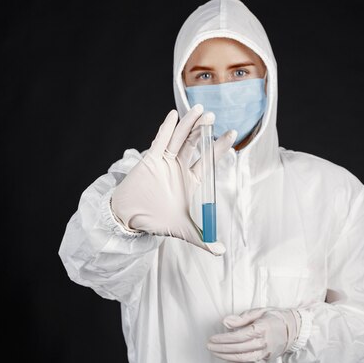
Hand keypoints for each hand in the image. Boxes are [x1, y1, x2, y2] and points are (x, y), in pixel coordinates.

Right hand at [111, 104, 236, 254]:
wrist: (132, 218)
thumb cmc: (158, 221)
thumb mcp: (186, 230)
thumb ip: (204, 239)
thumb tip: (221, 252)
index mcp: (191, 180)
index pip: (208, 160)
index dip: (219, 147)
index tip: (231, 134)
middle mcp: (179, 168)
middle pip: (194, 145)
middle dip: (204, 131)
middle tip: (214, 116)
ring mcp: (165, 162)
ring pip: (180, 139)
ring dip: (189, 124)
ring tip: (199, 110)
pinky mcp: (150, 160)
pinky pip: (160, 141)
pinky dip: (167, 128)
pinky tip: (173, 115)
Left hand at [207, 307, 300, 362]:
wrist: (292, 330)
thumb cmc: (274, 318)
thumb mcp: (259, 312)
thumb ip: (241, 318)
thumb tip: (225, 322)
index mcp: (262, 329)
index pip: (239, 336)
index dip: (223, 339)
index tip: (213, 338)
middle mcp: (264, 343)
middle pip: (238, 348)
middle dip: (221, 348)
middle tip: (209, 345)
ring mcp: (265, 354)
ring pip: (242, 358)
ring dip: (225, 357)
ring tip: (214, 352)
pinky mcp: (265, 361)